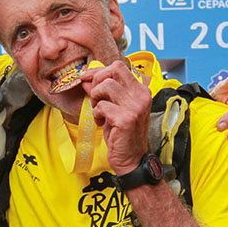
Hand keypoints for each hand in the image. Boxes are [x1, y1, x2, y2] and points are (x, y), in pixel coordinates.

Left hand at [81, 60, 152, 174]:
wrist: (132, 159)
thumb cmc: (123, 134)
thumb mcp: (113, 108)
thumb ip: (102, 92)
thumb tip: (86, 79)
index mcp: (141, 90)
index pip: (119, 67)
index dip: (99, 71)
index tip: (86, 78)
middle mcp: (141, 95)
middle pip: (114, 70)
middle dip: (97, 81)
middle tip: (95, 98)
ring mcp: (135, 107)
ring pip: (106, 86)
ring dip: (96, 98)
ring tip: (99, 111)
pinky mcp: (126, 119)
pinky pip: (102, 106)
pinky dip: (97, 114)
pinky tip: (101, 123)